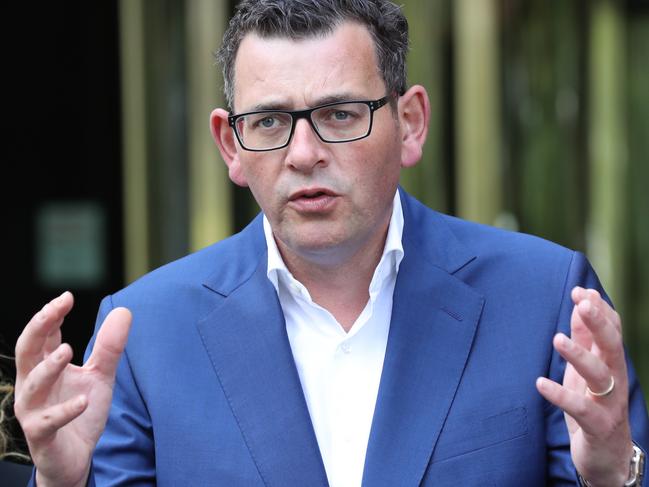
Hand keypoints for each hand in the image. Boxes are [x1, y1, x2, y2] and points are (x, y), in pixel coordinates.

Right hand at [14, 292, 130, 486]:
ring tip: (68, 349)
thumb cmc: (81, 410)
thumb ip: (109, 347)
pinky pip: (48, 421)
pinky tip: (84, 402)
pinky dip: (66, 411)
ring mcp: (33, 410)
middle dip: (38, 327)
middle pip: (27, 351)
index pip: (42, 335)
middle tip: (56, 309)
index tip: (67, 297)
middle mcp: (32, 385)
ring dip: (49, 367)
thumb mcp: (100, 375)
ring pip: (33, 384)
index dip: (50, 314)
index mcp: (44, 366)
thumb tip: (124, 310)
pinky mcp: (41, 434)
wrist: (76, 457)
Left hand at [536, 287, 633, 486]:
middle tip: (582, 303)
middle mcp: (615, 381)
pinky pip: (582, 409)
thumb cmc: (594, 407)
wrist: (606, 458)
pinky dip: (561, 395)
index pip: (612, 331)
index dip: (600, 311)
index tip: (581, 291)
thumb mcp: (586, 370)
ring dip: (579, 355)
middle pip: (612, 347)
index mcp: (611, 364)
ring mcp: (609, 404)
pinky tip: (540, 383)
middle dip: (599, 323)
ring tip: (557, 339)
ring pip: (600, 375)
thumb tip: (580, 303)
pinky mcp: (598, 427)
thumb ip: (585, 339)